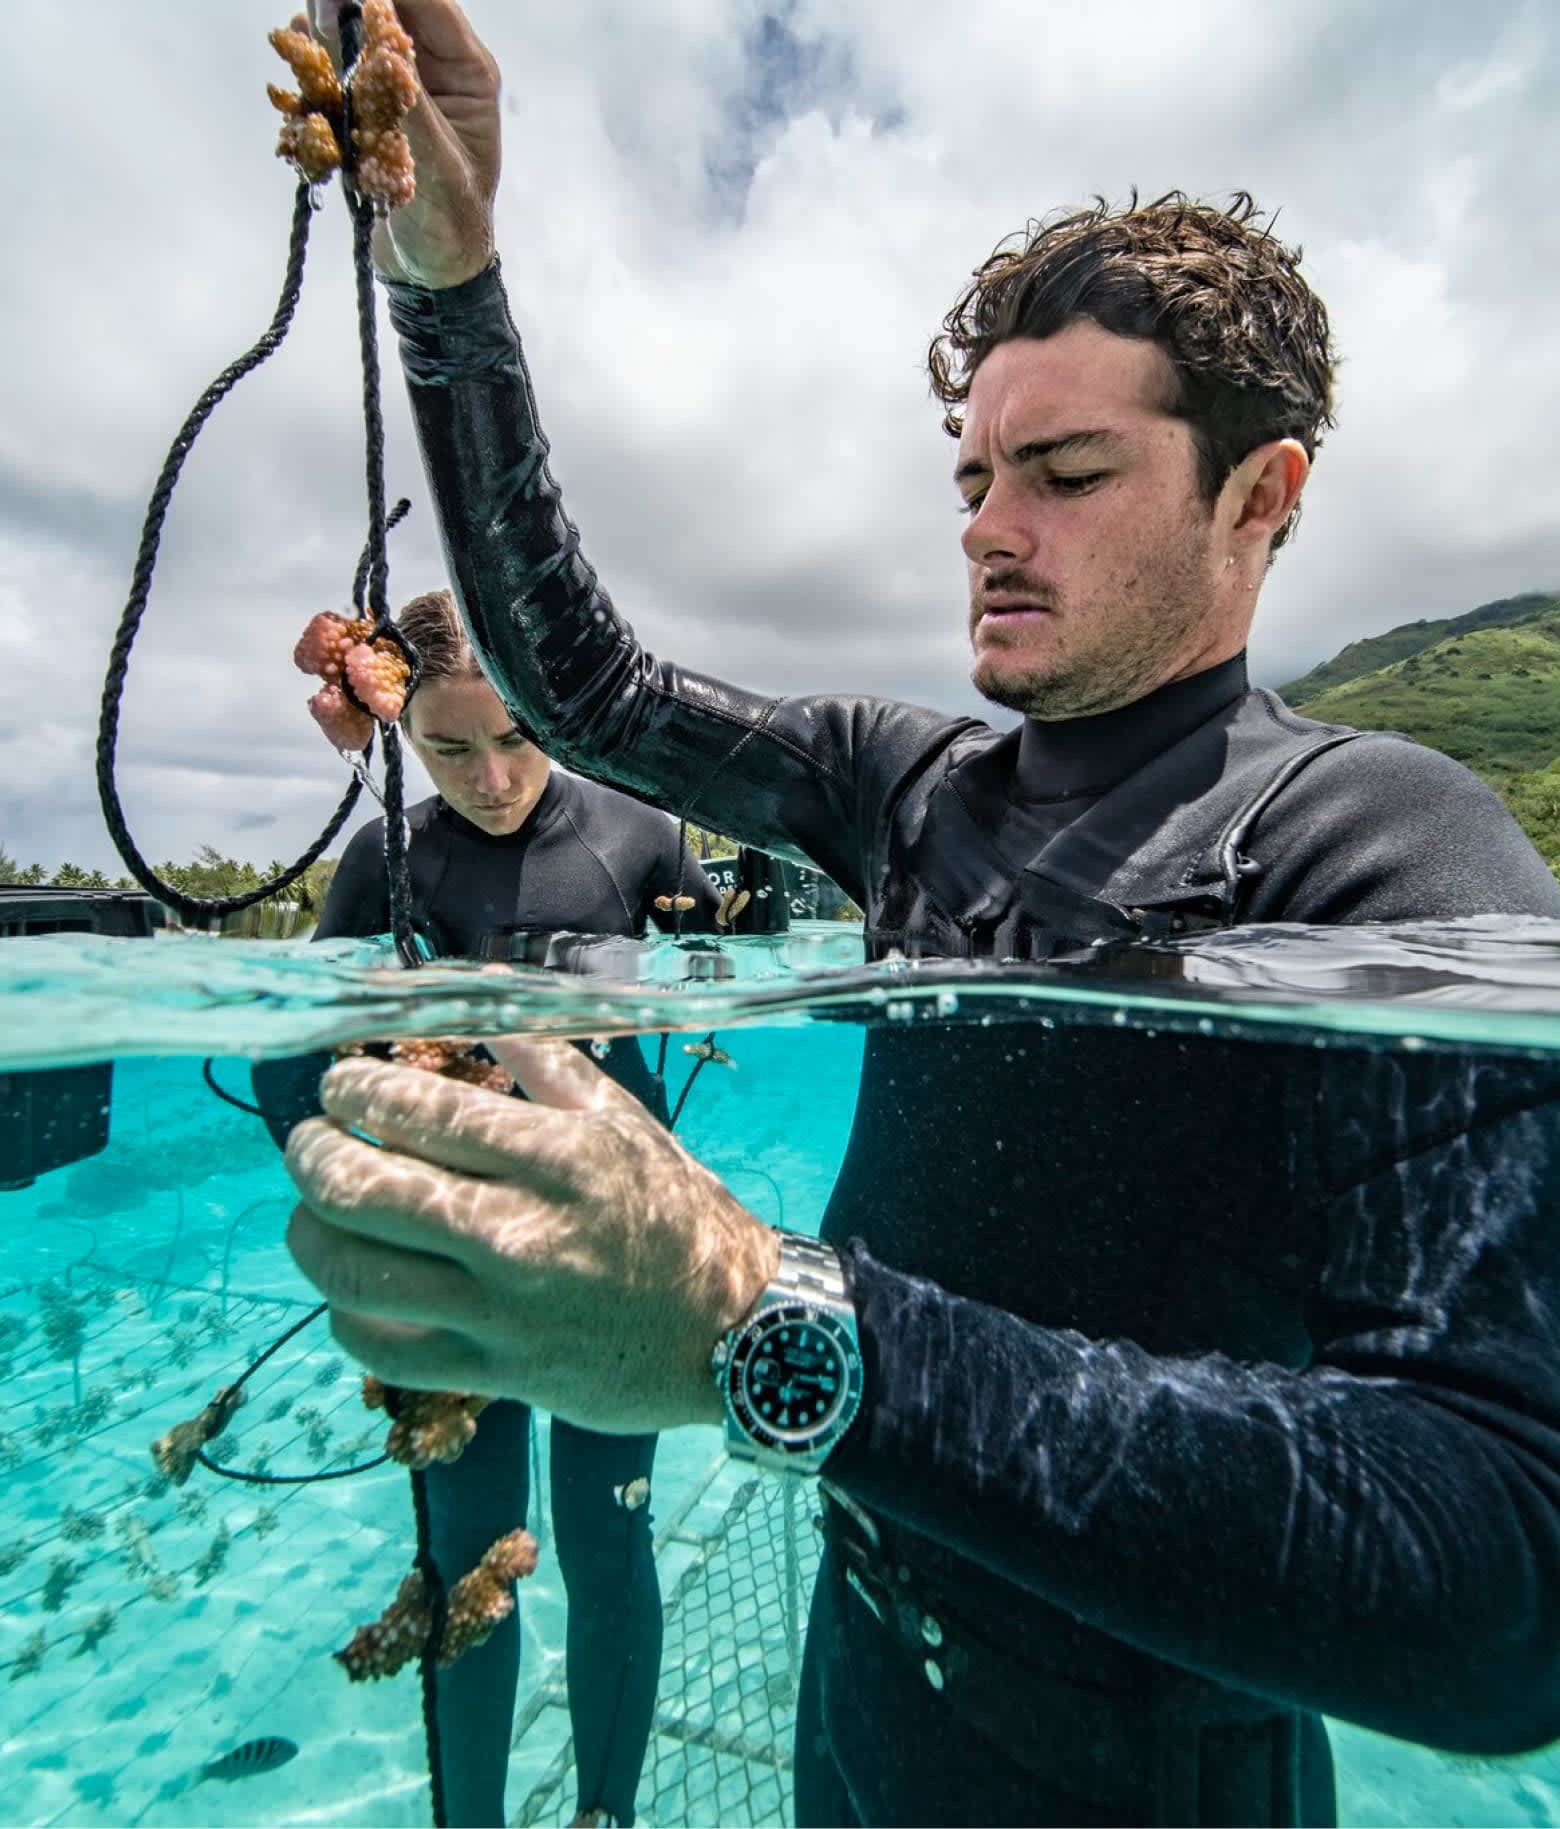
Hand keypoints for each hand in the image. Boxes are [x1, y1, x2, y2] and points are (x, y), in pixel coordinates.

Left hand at [283, 1040, 780, 1430]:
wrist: (733, 1331)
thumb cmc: (676, 1213)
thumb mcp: (620, 1119)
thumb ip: (540, 1054)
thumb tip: (478, 984)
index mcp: (554, 1157)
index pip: (415, 1109)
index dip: (353, 1087)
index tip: (340, 1082)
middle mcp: (518, 1232)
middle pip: (358, 1188)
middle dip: (309, 1151)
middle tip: (310, 1138)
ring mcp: (500, 1312)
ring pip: (351, 1273)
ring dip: (310, 1231)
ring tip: (316, 1209)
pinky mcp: (492, 1375)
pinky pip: (380, 1350)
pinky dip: (347, 1313)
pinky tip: (357, 1287)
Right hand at [305, 0, 500, 286]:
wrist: (429, 273)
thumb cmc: (450, 224)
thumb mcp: (434, 162)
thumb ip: (403, 95)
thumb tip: (374, 29)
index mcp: (464, 70)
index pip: (424, 0)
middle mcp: (428, 68)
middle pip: (376, 7)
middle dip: (341, 14)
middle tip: (314, 30)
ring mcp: (390, 86)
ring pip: (342, 37)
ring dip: (317, 55)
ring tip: (308, 80)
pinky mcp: (359, 108)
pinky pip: (323, 78)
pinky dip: (307, 91)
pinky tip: (303, 111)